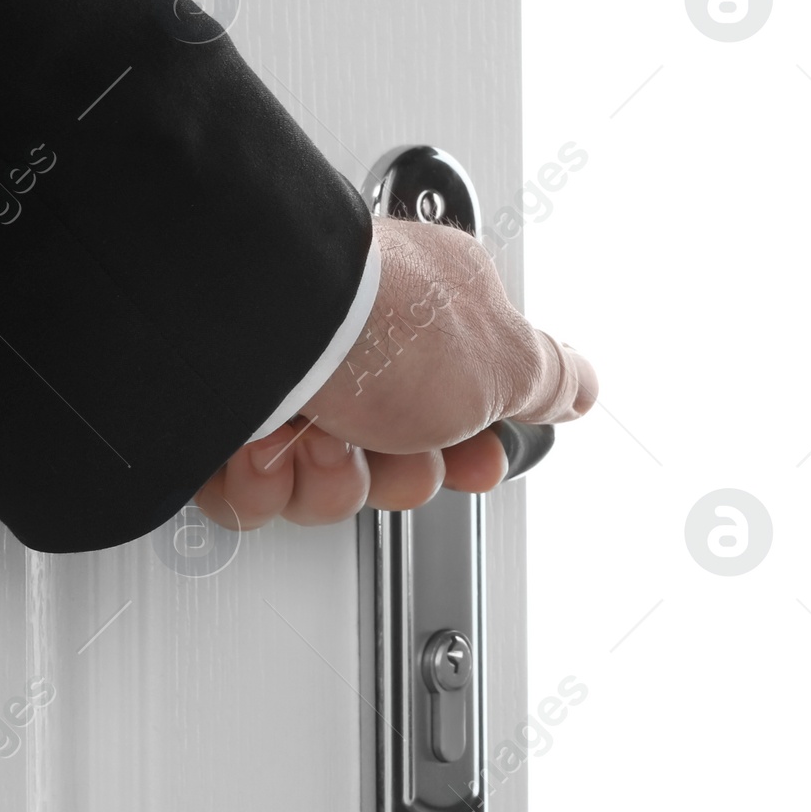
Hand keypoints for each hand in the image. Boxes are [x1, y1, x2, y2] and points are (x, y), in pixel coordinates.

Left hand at [195, 216, 596, 528]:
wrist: (265, 323)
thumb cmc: (383, 324)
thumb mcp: (504, 360)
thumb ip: (548, 379)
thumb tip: (582, 385)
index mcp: (427, 320)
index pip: (456, 410)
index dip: (463, 452)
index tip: (470, 461)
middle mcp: (356, 347)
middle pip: (391, 462)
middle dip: (392, 473)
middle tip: (387, 443)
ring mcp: (288, 379)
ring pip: (321, 486)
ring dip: (326, 479)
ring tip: (317, 434)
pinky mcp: (227, 415)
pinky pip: (250, 491)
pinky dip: (259, 482)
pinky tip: (264, 446)